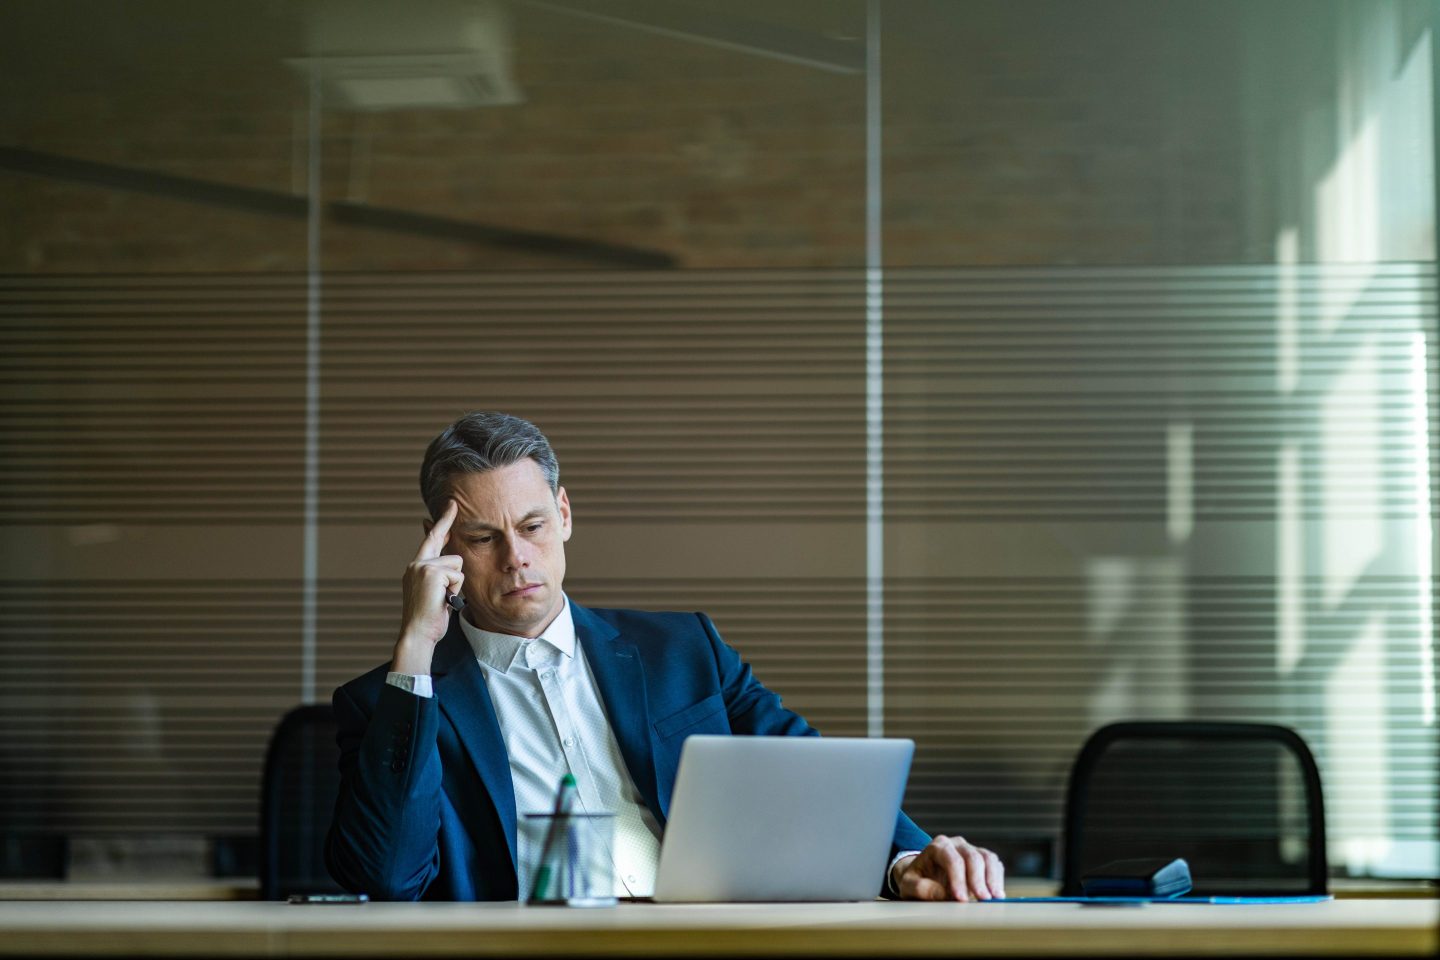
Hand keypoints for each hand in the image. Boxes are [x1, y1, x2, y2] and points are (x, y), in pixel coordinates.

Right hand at [391, 500, 463, 674]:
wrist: (417, 633)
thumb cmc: (429, 619)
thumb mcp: (436, 594)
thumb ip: (441, 578)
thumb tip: (455, 566)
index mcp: (416, 568)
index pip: (430, 542)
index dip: (440, 525)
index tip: (448, 508)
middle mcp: (416, 564)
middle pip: (445, 547)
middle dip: (447, 526)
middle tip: (453, 503)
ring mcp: (422, 567)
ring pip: (457, 565)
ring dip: (456, 585)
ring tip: (443, 599)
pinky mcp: (431, 572)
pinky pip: (458, 576)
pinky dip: (455, 591)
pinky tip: (442, 600)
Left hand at [893, 835, 1004, 901]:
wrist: (922, 875)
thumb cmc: (915, 880)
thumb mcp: (908, 885)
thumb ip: (920, 888)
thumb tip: (943, 894)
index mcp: (937, 846)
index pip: (952, 859)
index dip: (958, 879)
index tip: (961, 899)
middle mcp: (956, 844)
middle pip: (972, 857)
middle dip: (978, 880)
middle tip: (982, 900)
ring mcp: (971, 849)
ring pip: (988, 858)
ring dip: (993, 879)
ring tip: (995, 898)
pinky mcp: (982, 859)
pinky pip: (995, 864)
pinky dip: (997, 879)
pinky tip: (996, 894)